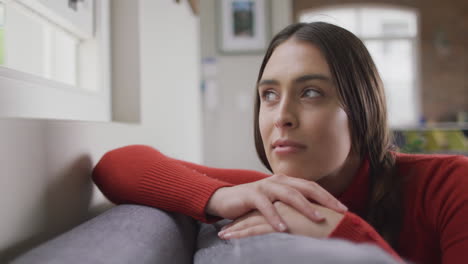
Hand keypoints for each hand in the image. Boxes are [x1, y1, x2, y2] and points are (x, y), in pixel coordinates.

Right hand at [206, 174, 346, 231]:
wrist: (226, 199)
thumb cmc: (254, 204)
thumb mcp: (276, 204)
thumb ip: (291, 206)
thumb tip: (315, 219)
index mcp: (286, 182)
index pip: (312, 187)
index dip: (328, 196)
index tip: (344, 209)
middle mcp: (278, 181)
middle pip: (305, 187)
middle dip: (324, 199)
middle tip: (339, 211)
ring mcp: (265, 187)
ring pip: (289, 194)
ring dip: (304, 207)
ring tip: (317, 218)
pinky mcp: (252, 195)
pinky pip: (266, 206)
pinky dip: (275, 217)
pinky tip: (283, 228)